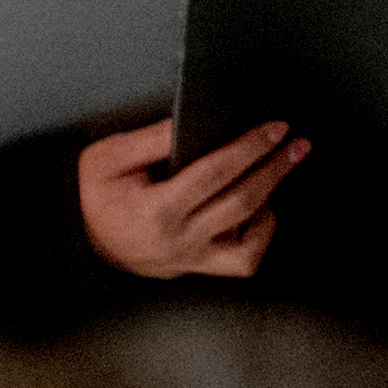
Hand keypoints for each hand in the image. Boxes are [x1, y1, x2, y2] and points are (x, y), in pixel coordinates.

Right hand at [80, 117, 300, 281]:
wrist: (89, 244)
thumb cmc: (99, 198)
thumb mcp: (107, 159)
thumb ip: (151, 139)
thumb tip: (191, 120)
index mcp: (156, 210)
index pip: (215, 173)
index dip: (250, 148)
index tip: (275, 129)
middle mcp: (180, 238)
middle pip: (242, 200)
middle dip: (275, 168)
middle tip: (297, 144)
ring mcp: (194, 258)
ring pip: (252, 237)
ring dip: (273, 199)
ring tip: (281, 169)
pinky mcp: (202, 266)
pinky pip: (245, 258)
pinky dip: (261, 233)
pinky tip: (260, 209)